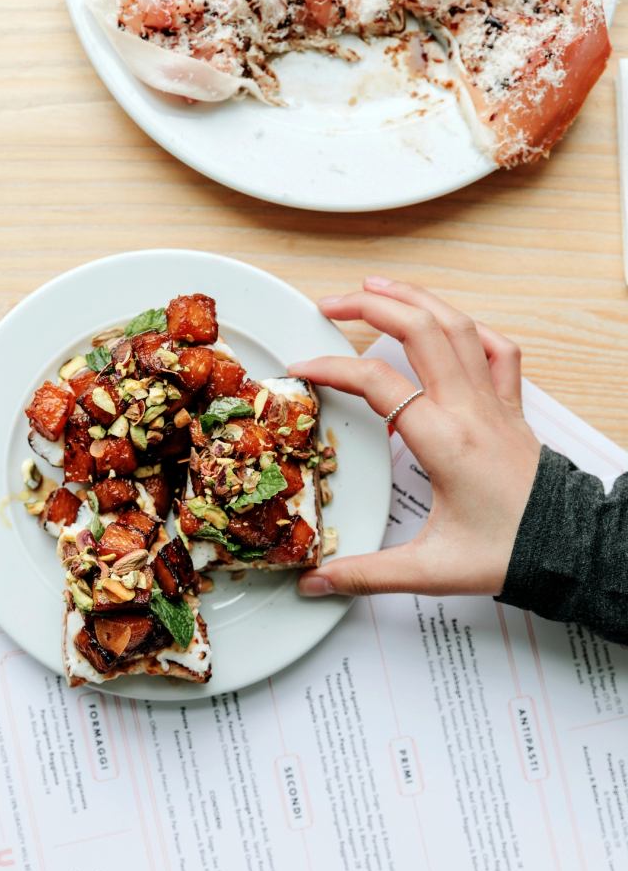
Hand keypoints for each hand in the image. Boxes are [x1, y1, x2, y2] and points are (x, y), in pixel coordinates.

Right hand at [289, 277, 540, 597]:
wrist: (568, 550)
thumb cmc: (507, 553)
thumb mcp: (429, 569)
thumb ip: (366, 574)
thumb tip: (316, 583)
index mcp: (445, 441)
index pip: (378, 383)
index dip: (332, 368)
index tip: (302, 368)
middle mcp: (470, 410)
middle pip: (420, 331)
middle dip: (370, 306)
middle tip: (329, 303)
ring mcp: (494, 402)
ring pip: (457, 326)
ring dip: (415, 299)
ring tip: (376, 287)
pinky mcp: (511, 407)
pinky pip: (496, 349)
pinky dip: (468, 327)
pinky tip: (447, 322)